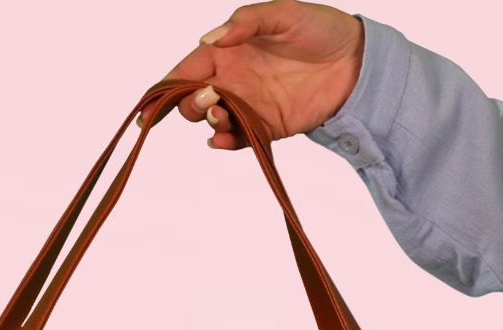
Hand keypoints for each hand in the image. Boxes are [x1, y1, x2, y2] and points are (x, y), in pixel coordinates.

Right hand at [139, 1, 363, 147]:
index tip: (147, 108)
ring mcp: (250, 105)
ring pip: (213, 121)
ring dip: (209, 122)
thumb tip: (209, 40)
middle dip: (188, 105)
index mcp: (228, 50)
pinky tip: (222, 140)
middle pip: (192, 101)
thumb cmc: (319, 29)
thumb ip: (246, 23)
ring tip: (221, 116)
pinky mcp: (268, 127)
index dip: (163, 88)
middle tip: (210, 99)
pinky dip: (226, 143)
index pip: (186, 70)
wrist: (356, 62)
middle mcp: (234, 79)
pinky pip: (240, 139)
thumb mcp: (282, 14)